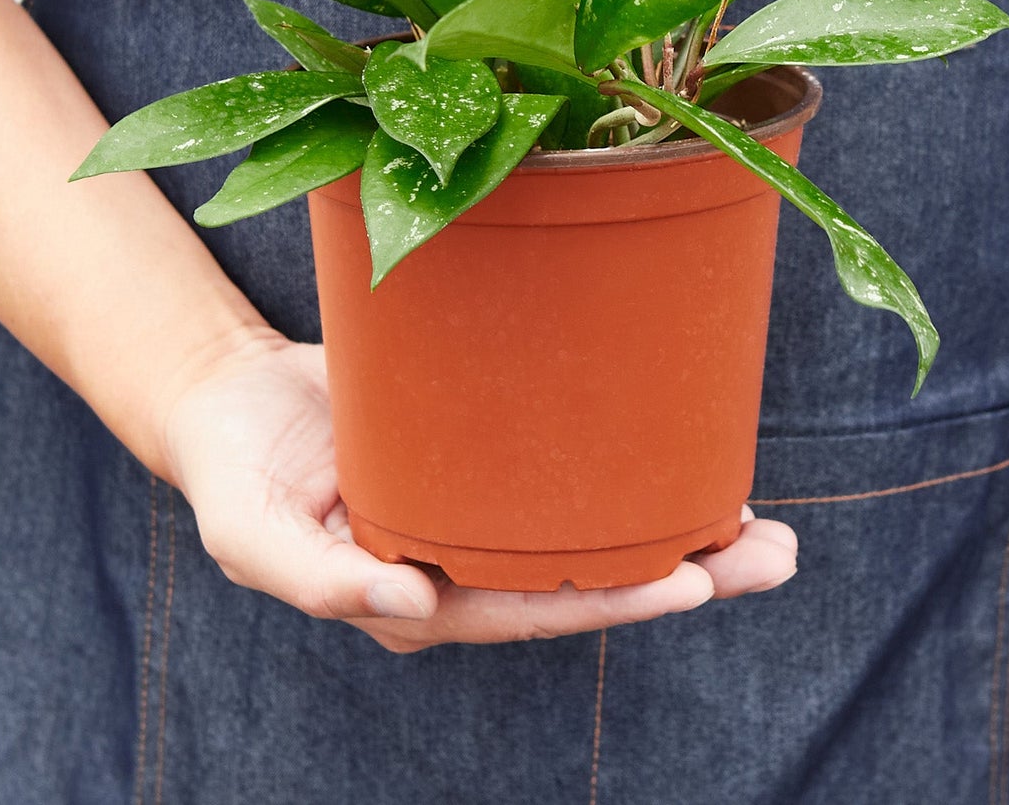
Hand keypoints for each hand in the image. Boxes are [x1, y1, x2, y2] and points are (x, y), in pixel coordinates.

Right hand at [163, 332, 798, 652]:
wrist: (232, 400)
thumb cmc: (237, 476)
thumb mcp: (254, 536)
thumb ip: (319, 583)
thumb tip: (411, 606)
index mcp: (417, 599)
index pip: (532, 609)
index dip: (613, 599)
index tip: (695, 581)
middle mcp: (463, 563)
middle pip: (585, 579)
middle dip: (684, 573)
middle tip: (776, 556)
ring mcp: (477, 509)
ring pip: (589, 529)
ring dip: (678, 527)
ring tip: (763, 522)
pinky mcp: (482, 452)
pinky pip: (564, 470)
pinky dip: (626, 469)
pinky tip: (683, 455)